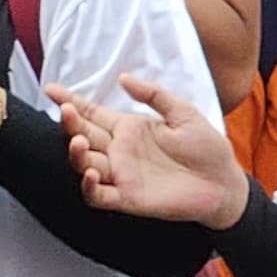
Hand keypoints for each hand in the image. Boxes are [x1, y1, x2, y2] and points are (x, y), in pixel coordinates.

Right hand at [49, 73, 245, 229]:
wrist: (225, 183)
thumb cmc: (207, 148)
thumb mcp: (184, 113)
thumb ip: (154, 95)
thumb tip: (123, 78)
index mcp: (129, 129)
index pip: (92, 113)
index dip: (70, 101)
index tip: (51, 90)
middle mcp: (119, 151)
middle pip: (83, 135)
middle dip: (70, 123)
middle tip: (66, 112)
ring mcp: (121, 175)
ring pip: (85, 164)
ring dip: (76, 153)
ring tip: (77, 141)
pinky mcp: (128, 198)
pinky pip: (98, 195)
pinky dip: (89, 187)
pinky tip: (91, 174)